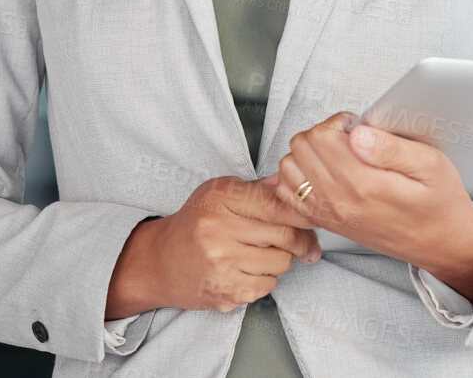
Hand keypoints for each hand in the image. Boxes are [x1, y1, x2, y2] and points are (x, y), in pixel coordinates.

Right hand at [114, 175, 322, 314]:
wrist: (158, 262)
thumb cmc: (193, 224)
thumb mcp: (218, 193)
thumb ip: (255, 189)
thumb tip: (289, 181)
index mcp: (221, 199)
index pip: (277, 204)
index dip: (302, 212)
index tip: (314, 217)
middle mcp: (219, 230)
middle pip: (285, 234)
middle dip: (303, 241)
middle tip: (307, 244)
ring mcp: (221, 264)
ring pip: (280, 263)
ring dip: (280, 260)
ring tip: (262, 254)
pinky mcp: (223, 291)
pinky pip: (266, 286)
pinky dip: (265, 280)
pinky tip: (248, 271)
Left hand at [270, 112, 472, 295]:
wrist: (441, 242)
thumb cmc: (438, 204)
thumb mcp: (431, 165)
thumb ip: (391, 147)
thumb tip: (357, 133)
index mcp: (364, 184)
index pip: (322, 137)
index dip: (338, 121)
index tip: (356, 125)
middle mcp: (341, 201)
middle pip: (301, 148)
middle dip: (322, 133)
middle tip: (346, 137)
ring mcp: (330, 214)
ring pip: (289, 169)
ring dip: (307, 153)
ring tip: (335, 153)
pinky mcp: (327, 223)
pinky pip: (289, 196)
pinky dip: (297, 178)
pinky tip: (321, 172)